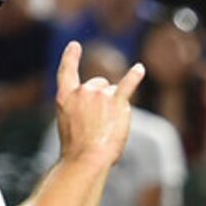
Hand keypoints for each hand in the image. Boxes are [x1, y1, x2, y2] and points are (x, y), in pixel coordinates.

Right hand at [55, 42, 143, 167]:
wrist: (86, 159)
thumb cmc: (77, 149)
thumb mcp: (68, 124)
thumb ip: (79, 109)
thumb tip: (102, 106)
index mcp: (65, 97)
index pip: (66, 71)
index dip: (71, 57)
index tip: (75, 45)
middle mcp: (82, 91)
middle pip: (98, 84)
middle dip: (102, 99)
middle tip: (98, 124)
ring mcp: (99, 95)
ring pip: (112, 93)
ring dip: (114, 107)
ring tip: (107, 128)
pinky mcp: (117, 102)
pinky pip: (127, 85)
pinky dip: (135, 76)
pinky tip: (140, 69)